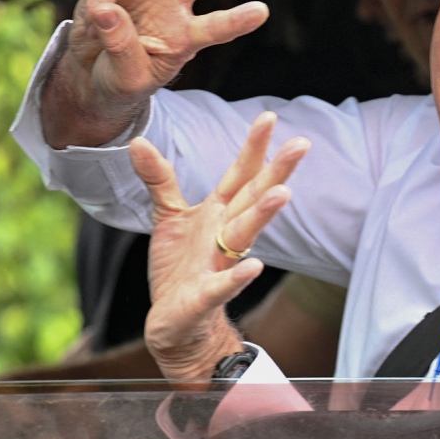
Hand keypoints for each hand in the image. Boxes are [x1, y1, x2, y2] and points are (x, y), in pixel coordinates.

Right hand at [42, 0, 267, 148]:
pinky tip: (93, 27)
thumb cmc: (120, 79)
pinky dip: (97, 3)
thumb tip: (108, 10)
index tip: (261, 11)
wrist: (91, 71)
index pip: (216, 28)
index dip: (236, 20)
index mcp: (186, 37)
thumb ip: (123, 50)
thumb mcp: (128, 80)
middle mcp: (172, 5)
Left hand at [132, 112, 309, 379]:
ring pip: (246, 235)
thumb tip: (139, 141)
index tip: (270, 117)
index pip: (240, 175)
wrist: (174, 322)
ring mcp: (219, 264)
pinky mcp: (206, 296)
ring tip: (281, 194)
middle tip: (300, 145)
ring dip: (263, 214)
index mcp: (219, 213)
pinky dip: (237, 276)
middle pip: (254, 198)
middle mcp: (225, 235)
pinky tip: (254, 267)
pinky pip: (223, 285)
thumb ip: (160, 179)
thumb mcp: (169, 216)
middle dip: (276, 172)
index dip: (254, 147)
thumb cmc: (180, 267)